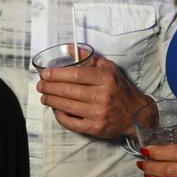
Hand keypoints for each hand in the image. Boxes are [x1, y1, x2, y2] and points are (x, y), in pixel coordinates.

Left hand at [36, 54, 151, 137]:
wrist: (135, 114)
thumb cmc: (120, 90)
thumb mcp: (110, 69)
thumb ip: (90, 59)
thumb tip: (71, 48)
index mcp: (106, 79)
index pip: (76, 75)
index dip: (57, 74)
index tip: (46, 73)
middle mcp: (103, 96)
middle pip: (68, 91)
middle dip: (50, 87)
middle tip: (41, 85)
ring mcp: (99, 114)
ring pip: (67, 106)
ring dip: (51, 100)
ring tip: (44, 96)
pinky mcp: (96, 128)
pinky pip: (72, 122)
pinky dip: (60, 116)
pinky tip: (56, 109)